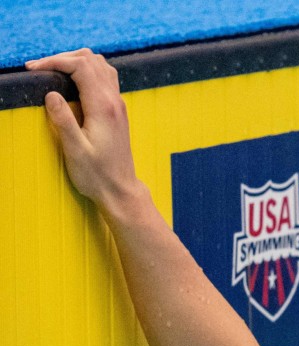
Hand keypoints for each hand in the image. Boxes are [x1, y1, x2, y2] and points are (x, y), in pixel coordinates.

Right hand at [25, 49, 142, 207]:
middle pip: (91, 60)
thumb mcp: (75, 150)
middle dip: (63, 58)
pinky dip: (87, 71)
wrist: (120, 190)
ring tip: (53, 71)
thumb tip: (51, 94)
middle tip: (39, 69)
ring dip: (76, 61)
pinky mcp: (117, 110)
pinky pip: (105, 78)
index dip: (55, 61)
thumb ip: (63, 120)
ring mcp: (118, 105)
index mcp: (104, 107)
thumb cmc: (97, 175)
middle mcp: (115, 101)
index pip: (81, 66)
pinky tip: (72, 82)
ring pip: (100, 66)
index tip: (33, 69)